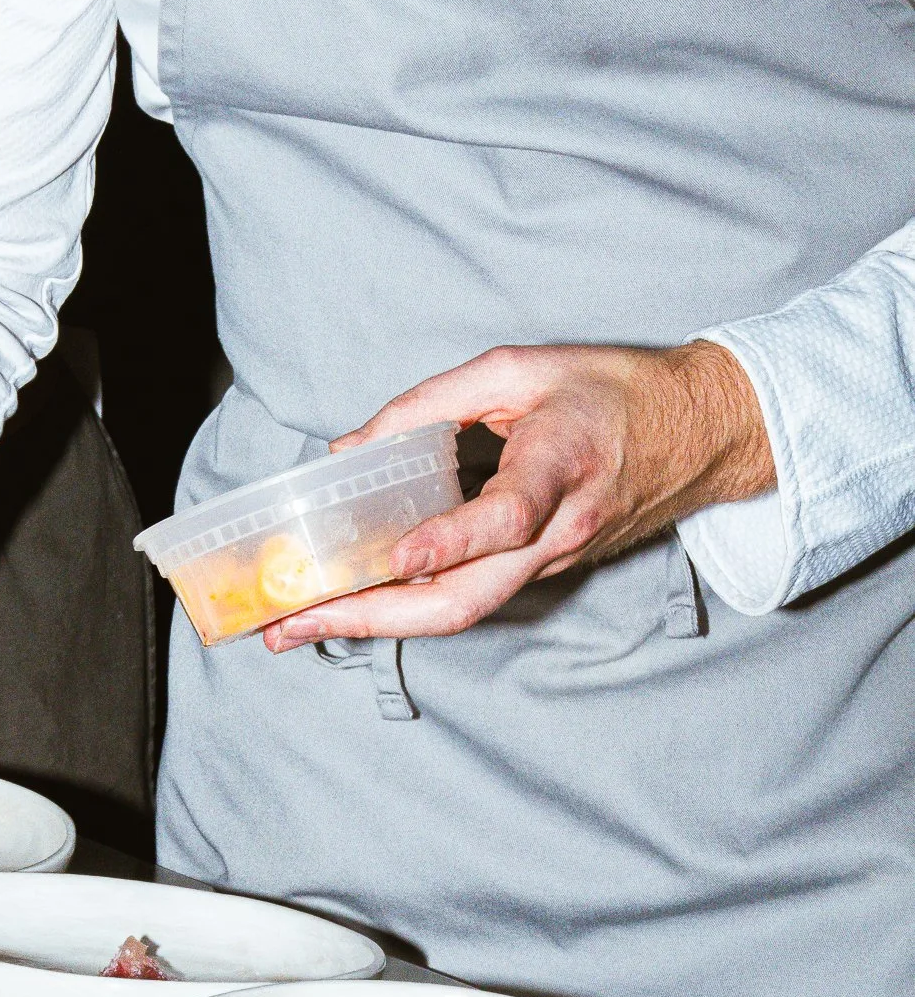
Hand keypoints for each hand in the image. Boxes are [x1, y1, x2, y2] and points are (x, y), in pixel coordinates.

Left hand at [261, 339, 773, 649]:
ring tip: (300, 627)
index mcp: (560, 469)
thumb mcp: (519, 368)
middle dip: (374, 618)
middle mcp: (558, 533)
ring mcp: (553, 561)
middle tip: (295, 622)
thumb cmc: (610, 391)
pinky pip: (473, 598)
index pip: (506, 518)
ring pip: (464, 608)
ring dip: (379, 624)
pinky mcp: (545, 568)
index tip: (398, 554)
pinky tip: (355, 605)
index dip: (451, 539)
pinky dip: (409, 609)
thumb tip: (351, 448)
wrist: (700, 432)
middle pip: (467, 598)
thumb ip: (431, 402)